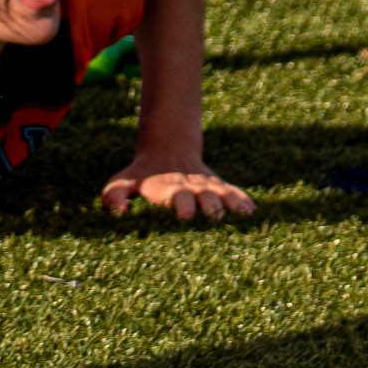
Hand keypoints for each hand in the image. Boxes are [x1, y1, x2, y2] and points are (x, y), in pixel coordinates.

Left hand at [103, 154, 255, 221]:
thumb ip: (115, 197)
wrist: (167, 151)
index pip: (177, 197)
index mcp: (169, 188)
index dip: (181, 205)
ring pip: (222, 193)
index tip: (185, 215)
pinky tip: (252, 210)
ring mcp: (207, 186)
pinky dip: (242, 200)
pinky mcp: (217, 186)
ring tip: (244, 214)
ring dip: (232, 203)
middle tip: (216, 216)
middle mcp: (191, 187)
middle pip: (204, 196)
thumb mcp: (121, 183)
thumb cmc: (140, 176)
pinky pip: (232, 192)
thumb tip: (119, 214)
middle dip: (210, 206)